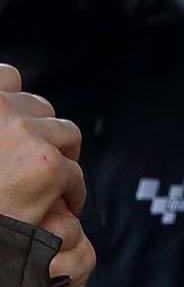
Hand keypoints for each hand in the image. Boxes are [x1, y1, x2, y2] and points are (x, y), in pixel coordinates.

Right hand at [0, 67, 89, 286]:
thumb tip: (13, 91)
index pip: (6, 76)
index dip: (13, 98)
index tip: (17, 124)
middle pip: (37, 106)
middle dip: (41, 135)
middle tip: (34, 167)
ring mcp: (19, 132)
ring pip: (64, 134)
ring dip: (60, 160)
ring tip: (46, 188)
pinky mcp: (45, 164)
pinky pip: (74, 172)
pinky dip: (70, 192)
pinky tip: (55, 211)